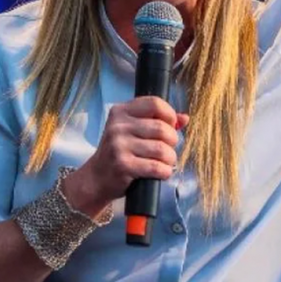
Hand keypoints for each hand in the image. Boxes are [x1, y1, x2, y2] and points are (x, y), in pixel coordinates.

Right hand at [62, 97, 187, 216]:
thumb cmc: (119, 152)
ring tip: (166, 162)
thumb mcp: (133, 131)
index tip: (171, 126)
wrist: (97, 178)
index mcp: (120, 111)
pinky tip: (162, 172)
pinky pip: (156, 167)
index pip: (155, 103)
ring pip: (162, 149)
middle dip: (172, 141)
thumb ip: (158, 121)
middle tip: (167, 149)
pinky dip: (165, 171)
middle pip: (162, 128)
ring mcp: (118, 145)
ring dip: (170, 158)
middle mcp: (118, 126)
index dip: (169, 115)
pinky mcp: (123, 165)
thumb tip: (184, 118)